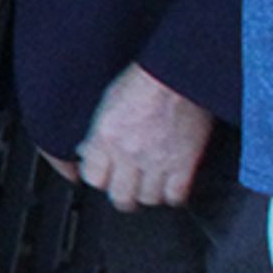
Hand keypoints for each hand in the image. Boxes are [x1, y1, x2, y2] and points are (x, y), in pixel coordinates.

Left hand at [77, 64, 214, 210]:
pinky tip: (172, 188)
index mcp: (105, 136)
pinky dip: (174, 196)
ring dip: (149, 195)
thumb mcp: (108, 102)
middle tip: (128, 189)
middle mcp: (127, 152)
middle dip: (123, 195)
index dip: (100, 180)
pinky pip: (176, 196)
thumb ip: (99, 133)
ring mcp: (156, 161)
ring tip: (151, 186)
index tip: (105, 179)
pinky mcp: (183, 164)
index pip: (93, 178)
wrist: (179, 73)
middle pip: (120, 197)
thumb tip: (89, 153)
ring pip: (148, 200)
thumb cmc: (145, 79)